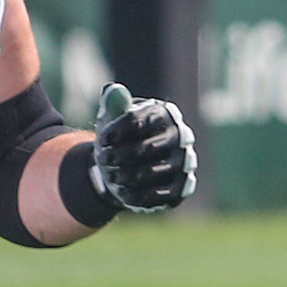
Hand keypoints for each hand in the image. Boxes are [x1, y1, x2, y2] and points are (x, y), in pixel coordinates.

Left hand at [89, 81, 196, 212]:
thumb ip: (113, 104)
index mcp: (164, 115)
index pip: (140, 121)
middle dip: (119, 156)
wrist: (131, 166)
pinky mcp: (181, 188)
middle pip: (147, 149)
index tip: (102, 139)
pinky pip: (157, 195)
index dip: (117, 131)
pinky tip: (122, 193)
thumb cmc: (123, 137)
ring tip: (110, 176)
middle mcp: (181, 138)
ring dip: (124, 176)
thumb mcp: (114, 119)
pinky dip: (135, 195)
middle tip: (102, 160)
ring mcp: (184, 164)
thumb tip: (112, 90)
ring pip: (150, 173)